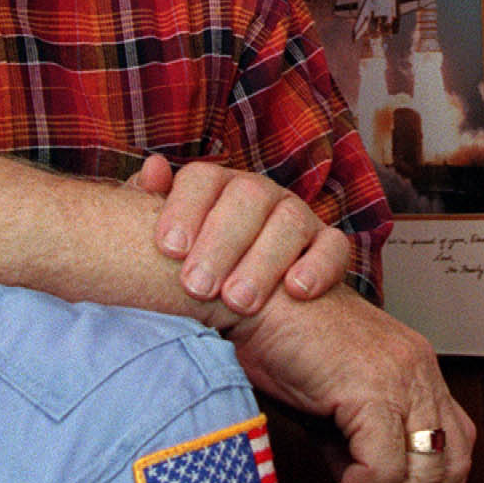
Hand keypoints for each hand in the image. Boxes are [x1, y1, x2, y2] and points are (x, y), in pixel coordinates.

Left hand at [126, 156, 350, 313]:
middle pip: (246, 198)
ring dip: (263, 262)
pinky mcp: (329, 247)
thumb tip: (150, 169)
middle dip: (220, 243)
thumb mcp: (171, 246)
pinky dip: (317, 267)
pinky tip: (296, 292)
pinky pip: (333, 247)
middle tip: (196, 287)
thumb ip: (152, 208)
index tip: (168, 249)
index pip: (202, 179)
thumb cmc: (200, 272)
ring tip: (237, 303)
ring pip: (289, 222)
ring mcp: (298, 216)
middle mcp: (260, 193)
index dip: (184, 209)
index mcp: (217, 187)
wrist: (254, 313)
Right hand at [228, 286, 473, 482]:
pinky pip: (382, 469)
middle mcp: (418, 368)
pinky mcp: (371, 388)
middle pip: (451, 461)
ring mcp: (401, 376)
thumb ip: (354, 444)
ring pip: (423, 472)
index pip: (459, 440)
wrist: (248, 299)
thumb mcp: (329, 402)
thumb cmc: (279, 339)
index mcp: (415, 365)